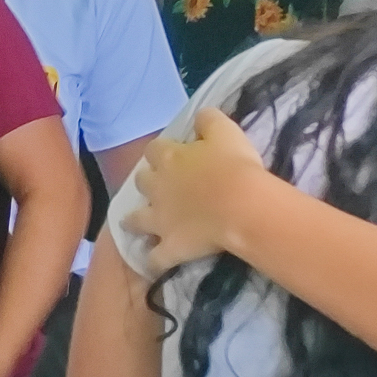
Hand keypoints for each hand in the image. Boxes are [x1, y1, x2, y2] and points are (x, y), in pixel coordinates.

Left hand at [124, 109, 270, 270]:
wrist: (241, 206)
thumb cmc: (234, 166)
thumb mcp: (225, 130)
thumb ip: (208, 120)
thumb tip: (199, 116)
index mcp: (169, 158)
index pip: (154, 149)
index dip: (161, 152)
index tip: (172, 154)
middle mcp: (157, 187)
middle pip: (140, 181)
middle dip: (147, 182)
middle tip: (161, 186)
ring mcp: (159, 219)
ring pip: (135, 220)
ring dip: (135, 221)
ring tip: (139, 225)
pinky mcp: (169, 246)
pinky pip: (155, 258)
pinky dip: (154, 259)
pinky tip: (156, 261)